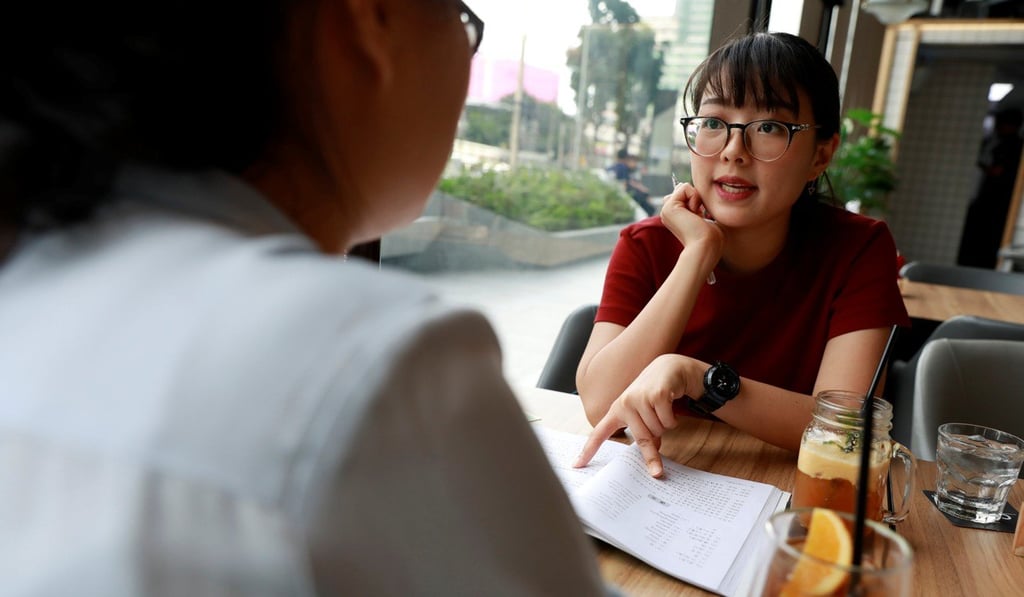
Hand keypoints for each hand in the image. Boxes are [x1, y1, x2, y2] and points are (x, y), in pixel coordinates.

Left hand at [574, 354, 698, 476]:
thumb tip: (652, 452)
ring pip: (658, 430)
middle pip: (641, 438)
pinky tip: (670, 404)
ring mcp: (640, 398)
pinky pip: (668, 422)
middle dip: (653, 451)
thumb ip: (643, 432)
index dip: (588, 450)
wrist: (668, 368)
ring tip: (662, 410)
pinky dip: (672, 419)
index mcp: (616, 410)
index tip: (577, 465)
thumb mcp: (642, 413)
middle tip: (658, 460)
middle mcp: (625, 404)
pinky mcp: (657, 395)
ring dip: (665, 425)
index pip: (599, 433)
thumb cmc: (652, 393)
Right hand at [660, 182, 723, 254]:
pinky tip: (694, 214)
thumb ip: (697, 204)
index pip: (686, 194)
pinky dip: (695, 198)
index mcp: (675, 216)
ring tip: (696, 217)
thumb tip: (689, 189)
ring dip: (696, 199)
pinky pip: (685, 187)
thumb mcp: (705, 218)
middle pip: (684, 189)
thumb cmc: (711, 237)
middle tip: (698, 217)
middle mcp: (668, 213)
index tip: (700, 218)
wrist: (705, 247)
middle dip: (696, 198)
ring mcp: (666, 211)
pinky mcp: (668, 207)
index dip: (697, 200)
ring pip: (684, 187)